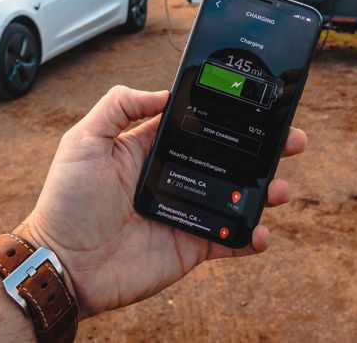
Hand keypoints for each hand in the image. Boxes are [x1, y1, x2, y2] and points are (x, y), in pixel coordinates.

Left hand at [17, 85, 306, 318]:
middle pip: (229, 157)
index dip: (228, 114)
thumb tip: (163, 92)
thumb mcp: (83, 141)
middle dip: (264, 148)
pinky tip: (263, 231)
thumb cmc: (67, 202)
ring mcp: (187, 211)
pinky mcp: (191, 247)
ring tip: (280, 187)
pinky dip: (252, 238)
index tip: (257, 102)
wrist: (64, 264)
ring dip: (265, 190)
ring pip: (237, 197)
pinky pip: (230, 241)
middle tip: (292, 139)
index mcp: (152, 148)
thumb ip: (119, 106)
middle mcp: (175, 176)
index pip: (199, 124)